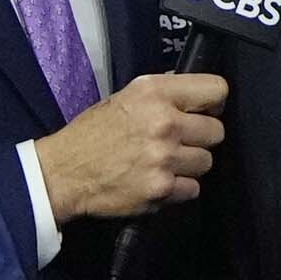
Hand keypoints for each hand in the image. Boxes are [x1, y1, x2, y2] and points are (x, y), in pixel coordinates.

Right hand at [35, 72, 228, 219]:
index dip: (213, 103)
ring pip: (206, 162)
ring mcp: (165, 158)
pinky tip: (158, 180)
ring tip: (164, 162)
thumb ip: (165, 95)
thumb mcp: (128, 96)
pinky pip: (193, 189)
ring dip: (189, 165)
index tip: (203, 112)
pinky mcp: (161, 190)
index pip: (216, 89)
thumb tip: (198, 100)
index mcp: (156, 92)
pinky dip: (179, 188)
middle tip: (179, 142)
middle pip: (216, 131)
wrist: (63, 172)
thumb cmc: (94, 132)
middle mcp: (165, 122)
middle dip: (201, 138)